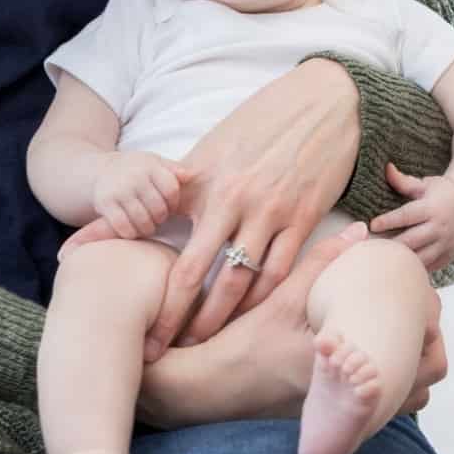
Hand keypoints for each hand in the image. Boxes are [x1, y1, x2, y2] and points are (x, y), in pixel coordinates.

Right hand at [90, 151, 187, 239]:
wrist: (103, 170)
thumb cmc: (137, 169)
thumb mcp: (155, 162)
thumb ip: (174, 168)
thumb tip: (191, 175)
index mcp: (150, 165)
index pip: (171, 189)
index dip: (174, 203)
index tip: (171, 207)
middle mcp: (134, 176)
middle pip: (158, 208)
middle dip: (161, 217)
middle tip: (159, 219)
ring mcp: (119, 190)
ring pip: (142, 220)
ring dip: (148, 228)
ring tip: (149, 226)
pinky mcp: (105, 203)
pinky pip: (123, 226)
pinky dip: (131, 232)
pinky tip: (133, 230)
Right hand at [137, 223, 450, 426]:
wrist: (208, 389)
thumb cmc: (245, 343)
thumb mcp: (283, 297)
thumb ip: (323, 262)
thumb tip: (361, 230)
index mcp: (350, 361)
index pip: (417, 350)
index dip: (429, 326)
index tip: (425, 305)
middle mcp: (353, 395)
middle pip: (422, 383)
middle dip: (429, 354)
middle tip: (422, 324)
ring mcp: (344, 414)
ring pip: (405, 402)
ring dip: (410, 376)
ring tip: (401, 343)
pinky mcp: (332, 421)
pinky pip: (379, 413)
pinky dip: (386, 391)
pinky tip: (371, 361)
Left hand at [142, 56, 359, 361]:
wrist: (326, 102)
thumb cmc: (261, 123)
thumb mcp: (211, 148)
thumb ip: (173, 187)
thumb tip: (127, 214)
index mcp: (203, 181)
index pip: (160, 239)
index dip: (143, 282)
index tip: (130, 316)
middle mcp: (232, 199)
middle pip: (195, 275)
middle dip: (173, 319)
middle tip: (157, 352)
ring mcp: (271, 211)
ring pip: (239, 283)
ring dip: (217, 320)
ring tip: (201, 345)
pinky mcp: (304, 218)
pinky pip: (279, 272)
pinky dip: (261, 300)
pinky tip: (248, 318)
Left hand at [367, 165, 453, 271]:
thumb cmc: (444, 192)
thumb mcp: (426, 184)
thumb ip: (404, 181)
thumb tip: (386, 168)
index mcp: (432, 208)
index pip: (407, 216)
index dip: (389, 221)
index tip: (372, 225)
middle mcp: (439, 227)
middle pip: (410, 241)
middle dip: (389, 245)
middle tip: (369, 247)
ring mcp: (445, 244)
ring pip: (419, 258)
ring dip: (400, 260)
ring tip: (381, 260)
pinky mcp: (448, 256)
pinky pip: (428, 268)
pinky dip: (413, 269)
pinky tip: (398, 268)